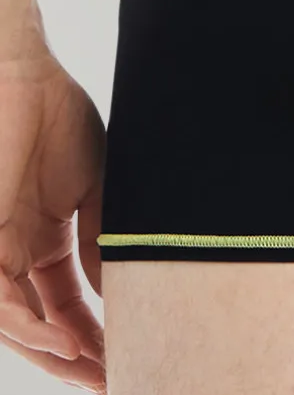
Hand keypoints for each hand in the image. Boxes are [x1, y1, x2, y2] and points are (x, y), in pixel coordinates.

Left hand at [0, 45, 106, 391]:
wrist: (26, 74)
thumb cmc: (58, 117)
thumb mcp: (97, 189)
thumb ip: (105, 241)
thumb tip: (125, 292)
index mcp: (41, 239)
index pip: (68, 302)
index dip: (98, 333)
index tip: (136, 352)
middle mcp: (12, 253)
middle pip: (42, 323)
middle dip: (77, 357)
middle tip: (116, 378)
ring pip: (16, 322)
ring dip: (53, 352)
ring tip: (94, 370)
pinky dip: (28, 325)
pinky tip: (61, 340)